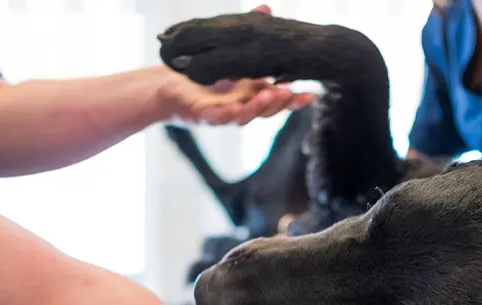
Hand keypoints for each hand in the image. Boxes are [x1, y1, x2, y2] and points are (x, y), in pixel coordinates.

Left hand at [160, 5, 316, 125]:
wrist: (168, 85)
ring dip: (259, 106)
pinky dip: (228, 113)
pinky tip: (236, 108)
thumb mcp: (231, 49)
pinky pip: (217, 117)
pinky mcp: (203, 116)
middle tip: (292, 91)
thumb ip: (250, 33)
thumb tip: (266, 7)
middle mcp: (241, 106)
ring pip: (245, 114)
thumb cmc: (202, 71)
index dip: (295, 98)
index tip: (313, 94)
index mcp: (251, 94)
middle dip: (281, 102)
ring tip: (270, 94)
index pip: (278, 98)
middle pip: (266, 109)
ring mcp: (223, 113)